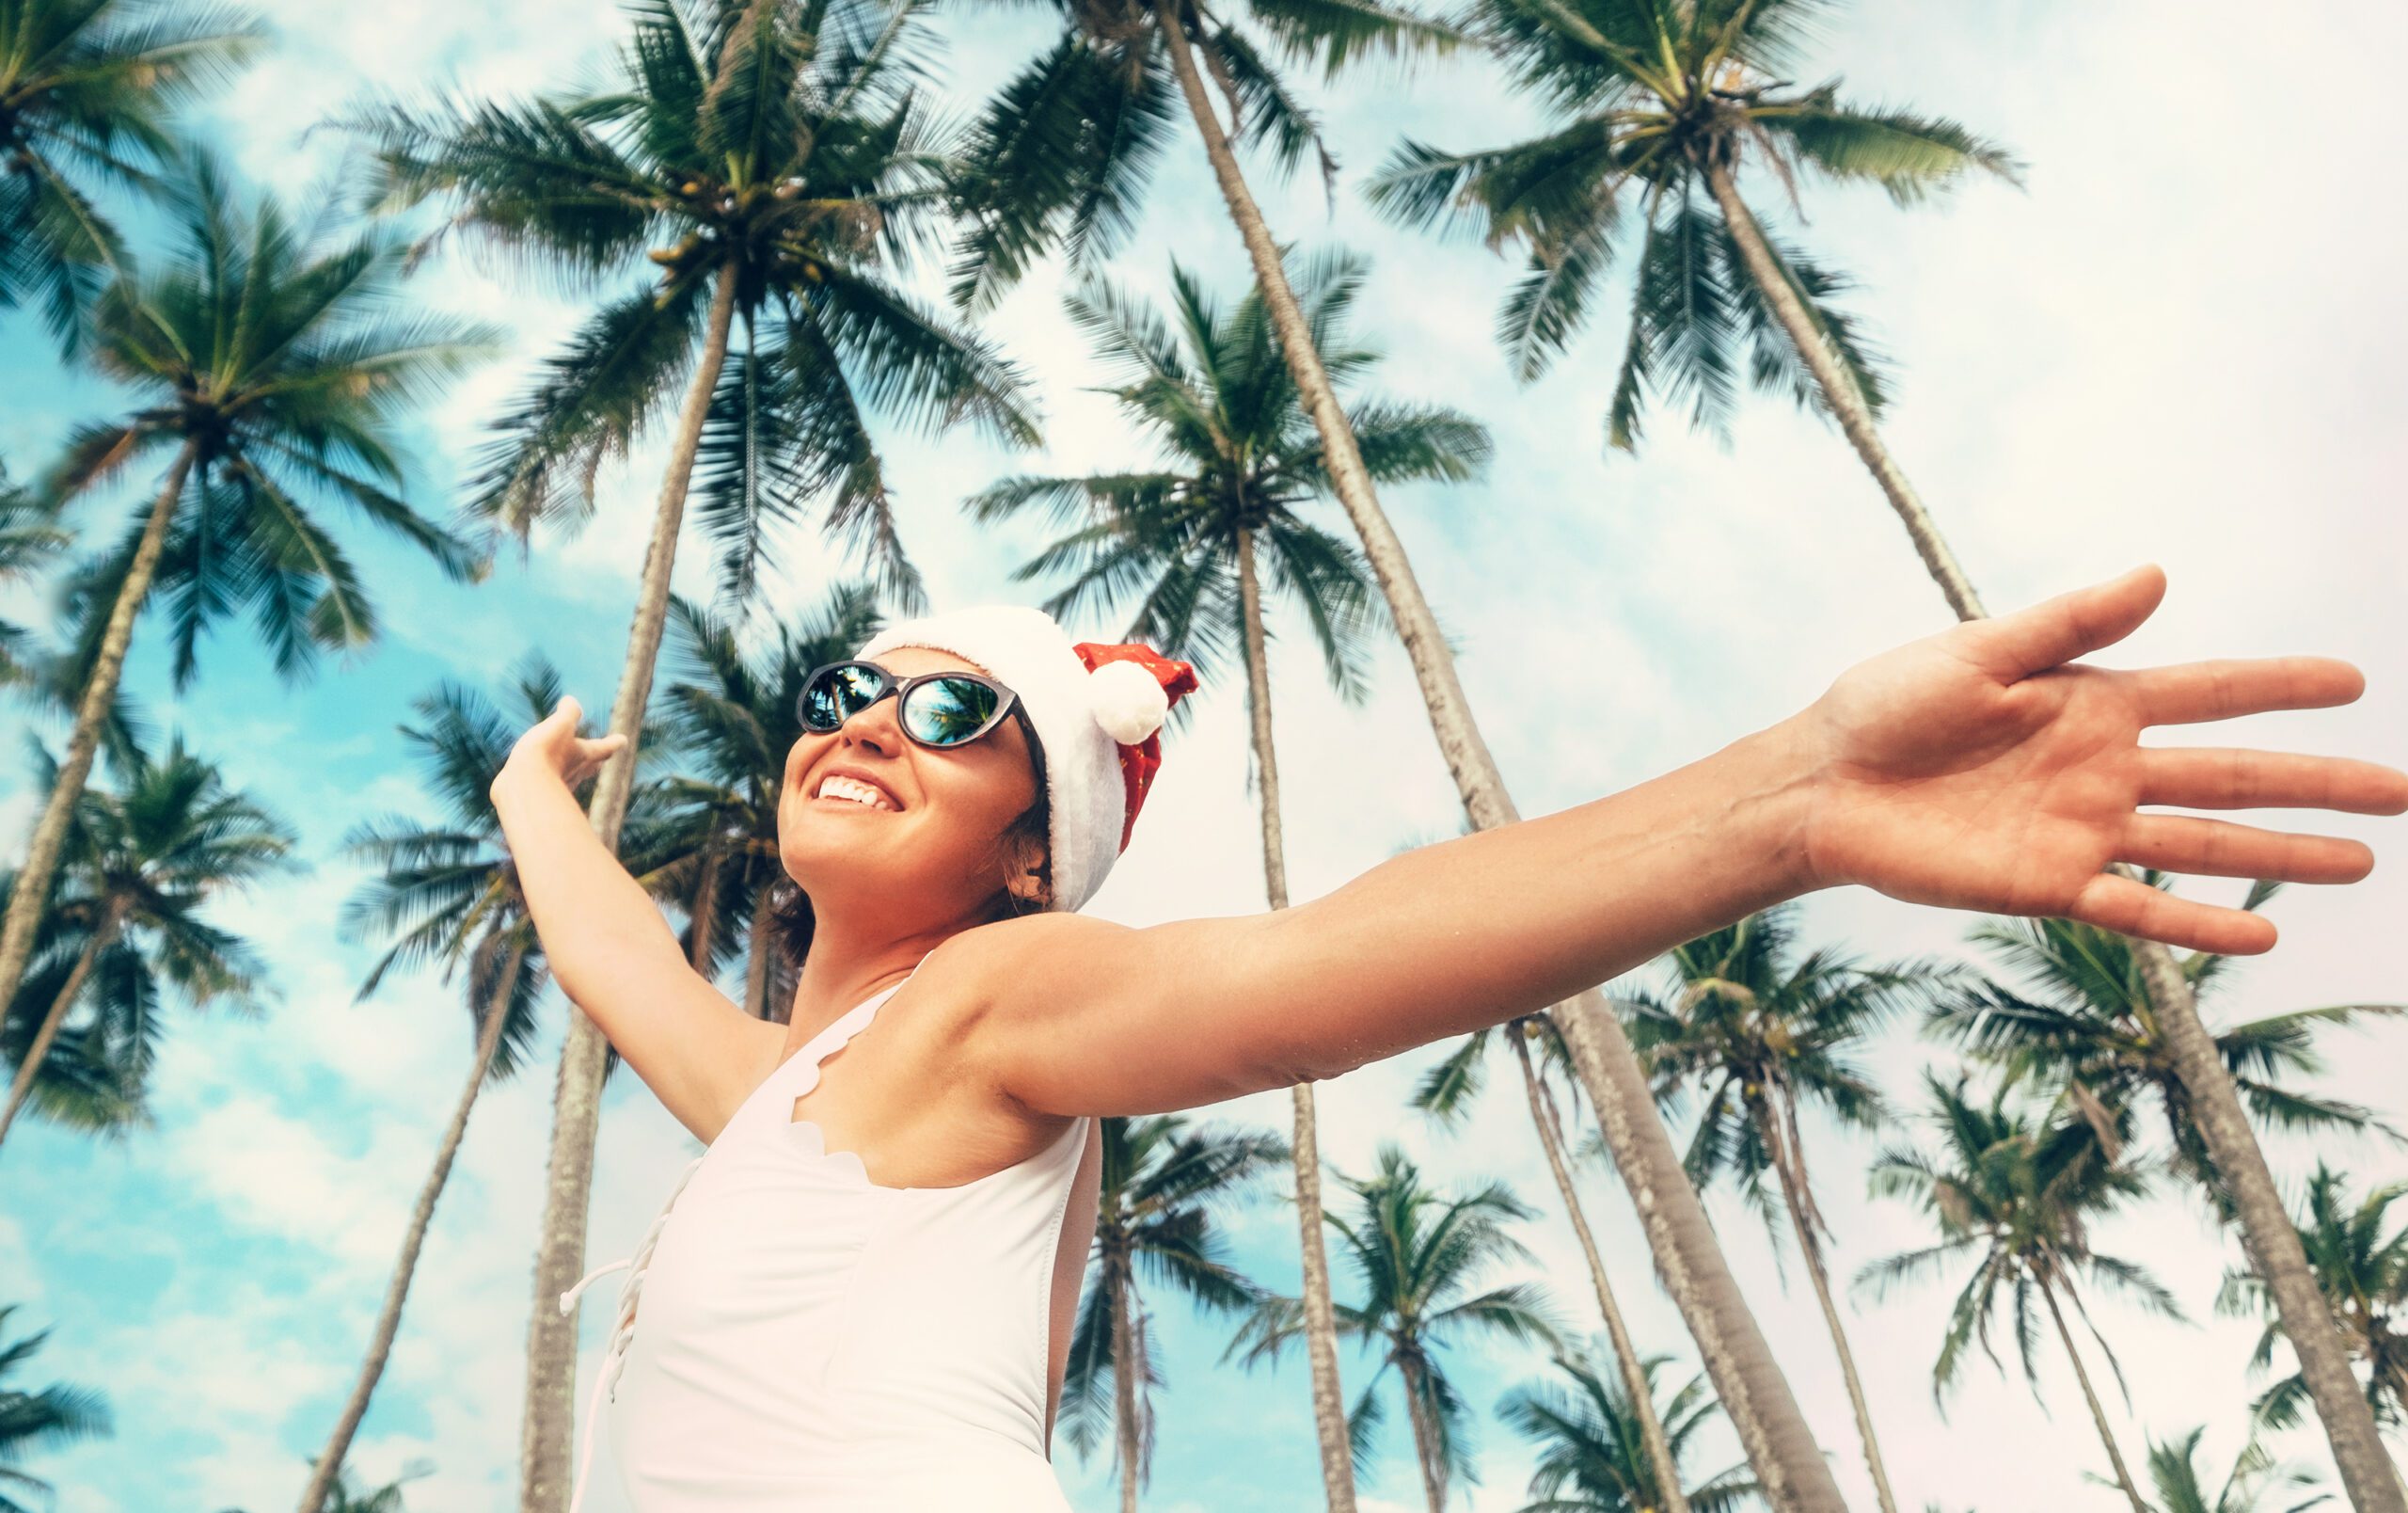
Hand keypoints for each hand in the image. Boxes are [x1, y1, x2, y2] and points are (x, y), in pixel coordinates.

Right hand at [493, 696, 628, 798]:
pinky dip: (547, 778)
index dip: (613, 742)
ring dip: (571, 772)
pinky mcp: (538, 794)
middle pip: (588, 767)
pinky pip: (546, 784)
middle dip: (594, 762)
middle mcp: (574, 773)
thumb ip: (569, 712)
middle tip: (600, 761)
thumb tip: (570, 701)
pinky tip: (540, 777)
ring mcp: (557, 786)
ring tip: (571, 768)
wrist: (523, 786)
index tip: (623, 740)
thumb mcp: (560, 724)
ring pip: (569, 778)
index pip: (603, 747)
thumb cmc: (545, 753)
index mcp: (584, 756)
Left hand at [1786, 564, 2407, 954]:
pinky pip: (2135, 908)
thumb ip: (2068, 625)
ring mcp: (2083, 829)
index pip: (2210, 692)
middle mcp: (2105, 769)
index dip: (2279, 687)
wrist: (1822, 781)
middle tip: (2403, 793)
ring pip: (2203, 844)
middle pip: (2232, 775)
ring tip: (2362, 863)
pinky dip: (2194, 923)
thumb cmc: (1888, 706)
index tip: (2354, 680)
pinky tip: (2258, 933)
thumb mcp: (1976, 653)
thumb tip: (2158, 574)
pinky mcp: (2047, 884)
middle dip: (2317, 784)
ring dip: (2281, 857)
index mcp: (2093, 702)